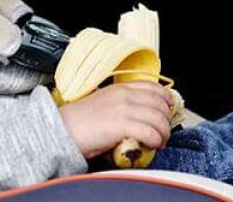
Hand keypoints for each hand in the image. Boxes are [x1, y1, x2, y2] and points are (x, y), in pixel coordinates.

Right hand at [58, 81, 173, 158]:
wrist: (62, 129)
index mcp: (118, 88)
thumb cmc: (80, 120)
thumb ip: (121, 103)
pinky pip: (149, 132)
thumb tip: (139, 114)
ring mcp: (123, 109)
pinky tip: (153, 145)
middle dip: (166, 119)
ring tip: (160, 141)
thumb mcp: (103, 102)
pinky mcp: (121, 125)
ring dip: (164, 132)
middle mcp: (123, 95)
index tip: (169, 106)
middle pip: (159, 103)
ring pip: (158, 119)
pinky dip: (155, 140)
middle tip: (164, 130)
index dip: (165, 97)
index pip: (151, 87)